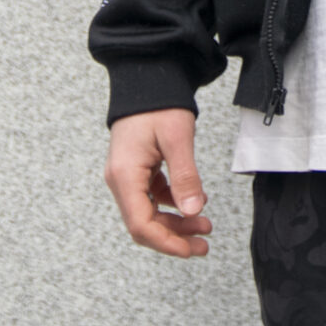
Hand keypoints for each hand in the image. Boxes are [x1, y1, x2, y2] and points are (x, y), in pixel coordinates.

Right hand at [104, 107, 212, 258]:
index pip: (141, 224)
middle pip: (144, 224)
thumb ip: (185, 176)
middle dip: (174, 237)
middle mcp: (120, 179)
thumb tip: (193, 211)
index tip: (190, 250)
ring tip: (204, 226)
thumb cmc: (159, 102)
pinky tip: (194, 202)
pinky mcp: (136, 169)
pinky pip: (152, 197)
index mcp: (125, 175)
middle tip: (204, 244)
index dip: (166, 242)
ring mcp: (127, 175)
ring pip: (149, 212)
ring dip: (175, 223)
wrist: (147, 75)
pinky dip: (172, 204)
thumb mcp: (177, 137)